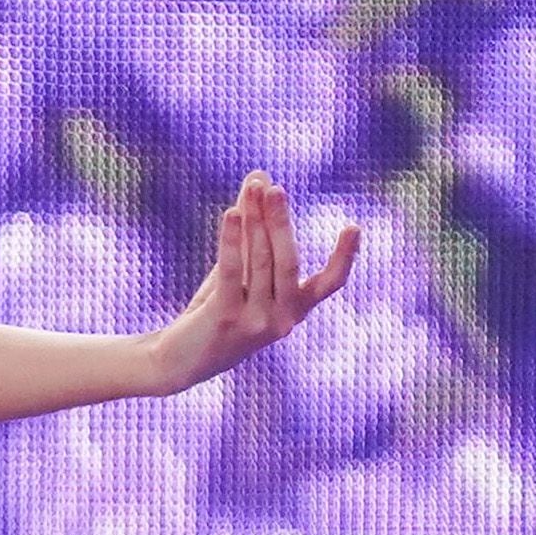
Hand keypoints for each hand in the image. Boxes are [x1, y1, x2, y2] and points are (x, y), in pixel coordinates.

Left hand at [146, 172, 357, 394]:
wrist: (181, 359)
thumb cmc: (218, 308)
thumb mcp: (241, 269)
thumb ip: (252, 225)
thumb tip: (260, 175)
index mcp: (295, 309)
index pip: (330, 284)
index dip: (344, 258)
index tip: (354, 227)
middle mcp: (283, 319)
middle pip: (288, 261)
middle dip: (281, 222)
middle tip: (274, 189)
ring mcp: (256, 322)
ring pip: (260, 262)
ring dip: (255, 221)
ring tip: (252, 189)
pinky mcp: (226, 319)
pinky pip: (231, 272)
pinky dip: (231, 241)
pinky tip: (230, 214)